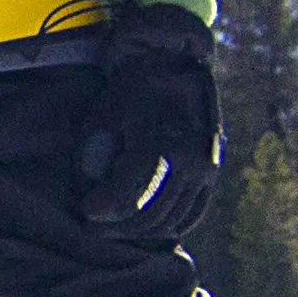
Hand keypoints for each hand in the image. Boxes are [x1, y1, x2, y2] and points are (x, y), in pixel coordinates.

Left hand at [77, 2, 220, 240]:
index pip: (128, 192)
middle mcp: (187, 157)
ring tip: (114, 227)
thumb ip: (94, 155)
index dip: (103, 207)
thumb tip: (88, 192)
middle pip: (149, 213)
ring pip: (170, 220)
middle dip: (117, 227)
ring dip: (139, 231)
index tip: (85, 210)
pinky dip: (168, 227)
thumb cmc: (130, 90)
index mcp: (156, 139)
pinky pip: (192, 214)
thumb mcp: (103, 115)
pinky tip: (145, 227)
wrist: (173, 65)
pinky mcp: (212, 173)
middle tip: (94, 226)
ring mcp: (204, 167)